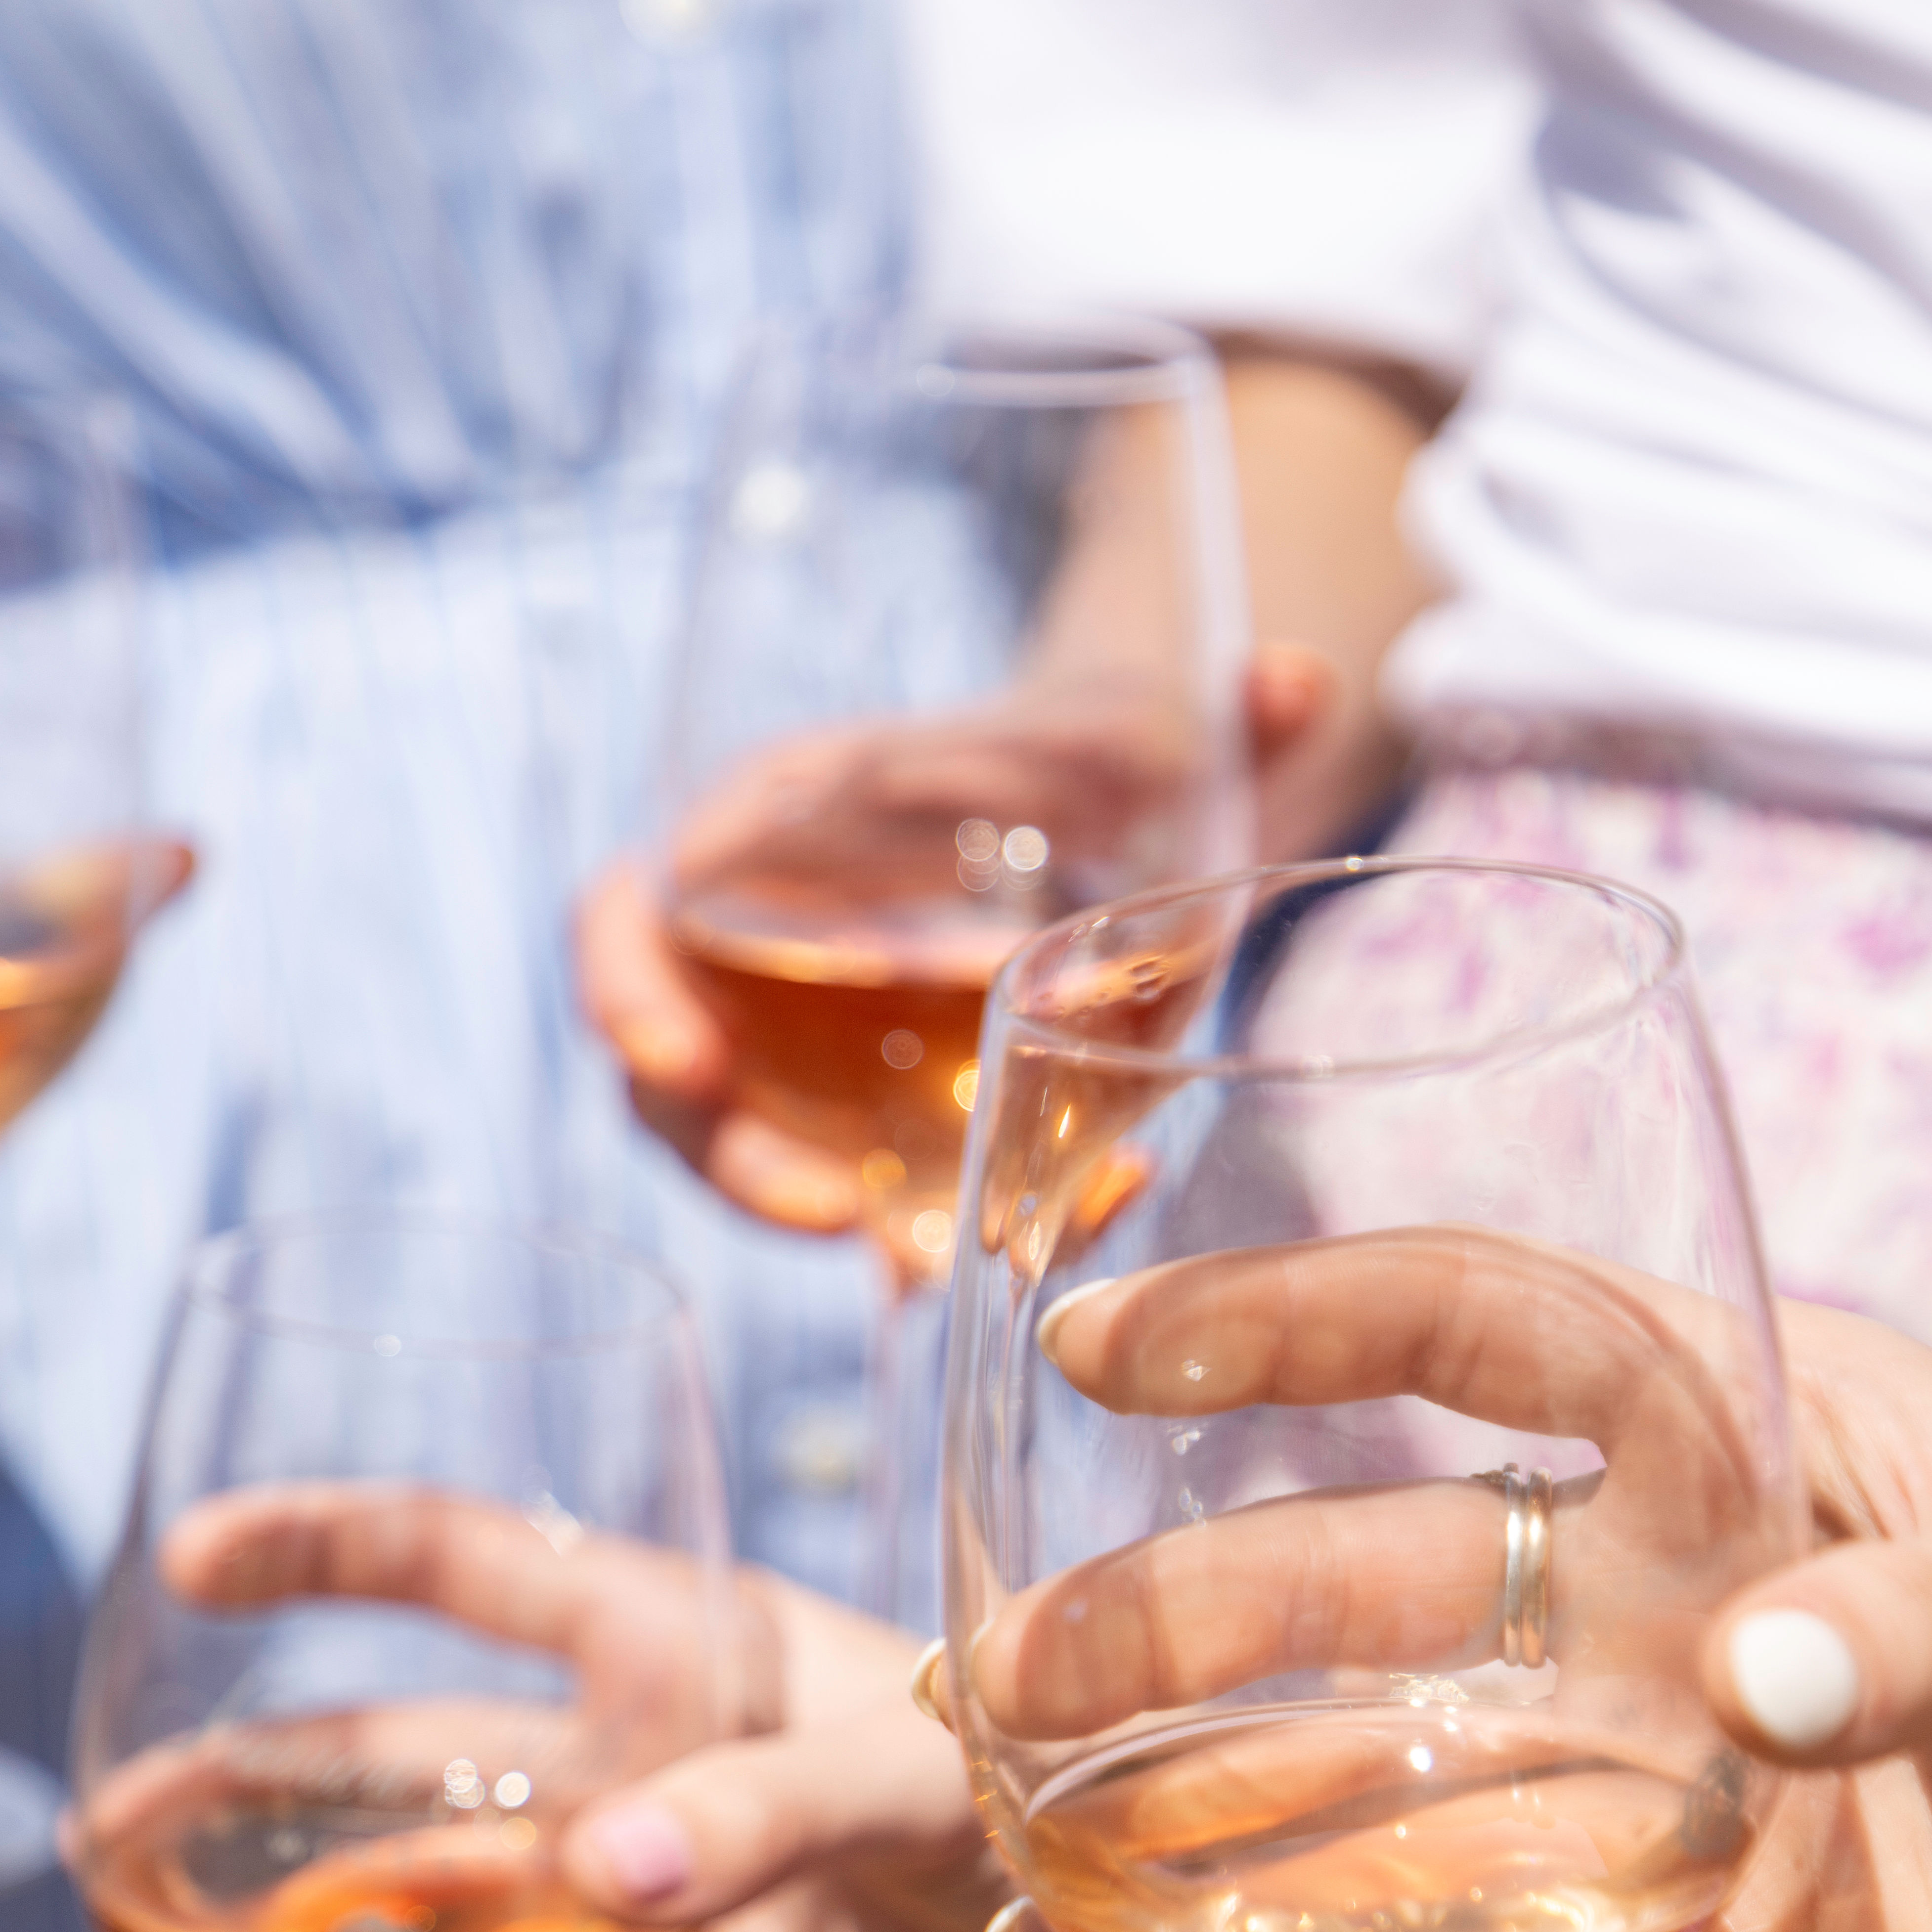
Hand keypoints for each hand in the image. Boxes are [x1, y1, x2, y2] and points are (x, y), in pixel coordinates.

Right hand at [144, 1494, 1230, 1931]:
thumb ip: (760, 1806)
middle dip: (248, 1836)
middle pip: (391, 1791)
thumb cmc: (1088, 1820)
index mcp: (674, 1655)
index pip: (466, 1559)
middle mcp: (638, 1788)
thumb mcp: (930, 1776)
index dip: (325, 1541)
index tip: (184, 1560)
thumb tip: (586, 1876)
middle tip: (112, 1879)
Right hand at [576, 647, 1330, 1236]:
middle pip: (667, 1070)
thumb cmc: (1061, 770)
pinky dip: (911, 1222)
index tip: (682, 1064)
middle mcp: (750, 949)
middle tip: (825, 1213)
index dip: (629, 991)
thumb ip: (1215, 716)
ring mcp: (789, 1048)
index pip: (629, 914)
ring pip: (742, 1149)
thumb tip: (1302, 677)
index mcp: (763, 833)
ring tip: (914, 1253)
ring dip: (813, 1210)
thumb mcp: (1127, 742)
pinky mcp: (846, 1119)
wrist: (1081, 817)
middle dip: (730, 1157)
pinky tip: (1001, 1240)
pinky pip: (845, 1186)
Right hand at [1029, 1252, 1931, 1931]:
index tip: (1100, 1343)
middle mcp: (1667, 1600)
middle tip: (1006, 1692)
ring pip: (1392, 1819)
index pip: (1485, 1324)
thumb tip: (1755, 1679)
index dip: (1290, 1316)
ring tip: (1039, 1923)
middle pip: (1377, 1589)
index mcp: (1750, 1435)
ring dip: (1213, 1864)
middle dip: (1182, 1632)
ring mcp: (1663, 1793)